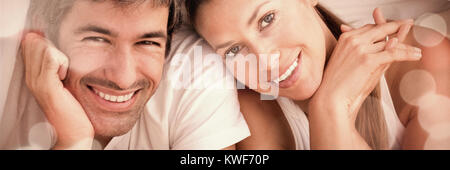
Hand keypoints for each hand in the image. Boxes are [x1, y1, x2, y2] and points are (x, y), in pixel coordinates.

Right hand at [21, 33, 93, 148]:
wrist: (74, 133)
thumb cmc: (73, 109)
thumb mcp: (65, 83)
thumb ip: (60, 66)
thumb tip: (61, 48)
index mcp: (34, 76)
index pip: (30, 44)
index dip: (46, 41)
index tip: (60, 56)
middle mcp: (31, 78)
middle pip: (35, 43)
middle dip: (53, 46)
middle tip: (64, 66)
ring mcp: (37, 82)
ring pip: (43, 48)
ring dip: (60, 55)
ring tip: (64, 73)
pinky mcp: (47, 86)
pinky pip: (52, 59)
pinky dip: (62, 62)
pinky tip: (65, 76)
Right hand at [310, 10, 419, 121]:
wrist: (330, 98)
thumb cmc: (339, 85)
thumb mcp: (351, 62)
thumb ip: (367, 50)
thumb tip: (387, 43)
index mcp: (346, 38)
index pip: (369, 27)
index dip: (383, 27)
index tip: (394, 28)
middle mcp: (353, 40)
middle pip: (381, 29)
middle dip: (397, 26)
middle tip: (409, 24)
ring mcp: (360, 49)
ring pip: (390, 43)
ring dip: (406, 47)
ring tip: (416, 51)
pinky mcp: (368, 60)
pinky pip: (393, 53)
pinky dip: (407, 54)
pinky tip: (415, 55)